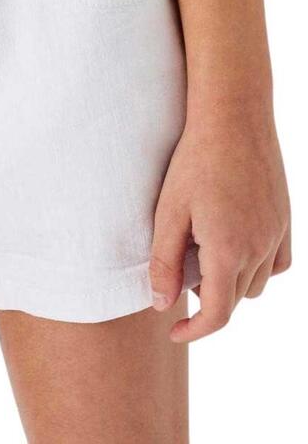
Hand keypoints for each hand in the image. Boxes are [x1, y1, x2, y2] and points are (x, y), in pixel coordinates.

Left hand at [149, 105, 290, 341]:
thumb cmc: (194, 161)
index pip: (217, 314)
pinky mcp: (285, 219)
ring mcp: (277, 234)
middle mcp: (259, 248)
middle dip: (206, 299)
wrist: (233, 117)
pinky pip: (277, 263)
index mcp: (228, 251)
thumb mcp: (168, 211)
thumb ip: (164, 261)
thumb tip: (162, 304)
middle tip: (179, 271)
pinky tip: (234, 246)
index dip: (194, 331)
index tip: (174, 330)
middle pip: (235, 299)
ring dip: (231, 282)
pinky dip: (257, 267)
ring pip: (257, 284)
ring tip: (202, 252)